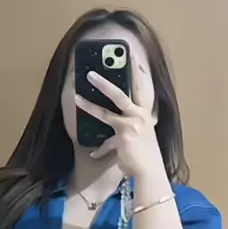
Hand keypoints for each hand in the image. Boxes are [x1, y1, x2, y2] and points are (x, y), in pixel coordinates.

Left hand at [75, 54, 160, 177]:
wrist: (151, 171)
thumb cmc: (146, 155)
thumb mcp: (142, 136)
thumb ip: (131, 127)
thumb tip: (118, 121)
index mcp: (146, 113)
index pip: (143, 88)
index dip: (139, 72)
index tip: (132, 57)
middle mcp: (140, 116)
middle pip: (121, 93)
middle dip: (106, 82)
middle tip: (91, 73)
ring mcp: (132, 125)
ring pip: (106, 112)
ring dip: (90, 104)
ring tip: (76, 97)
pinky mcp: (124, 136)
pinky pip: (106, 141)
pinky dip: (100, 150)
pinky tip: (93, 154)